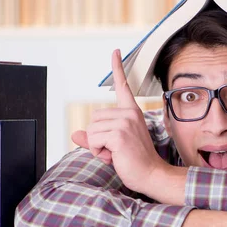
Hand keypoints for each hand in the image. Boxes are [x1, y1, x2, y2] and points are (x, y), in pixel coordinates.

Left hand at [71, 49, 168, 193]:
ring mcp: (125, 122)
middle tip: (115, 149)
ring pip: (92, 129)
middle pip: (93, 118)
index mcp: (131, 112)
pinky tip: (113, 155)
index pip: (122, 85)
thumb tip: (75, 134)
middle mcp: (129, 113)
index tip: (115, 51)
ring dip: (97, 145)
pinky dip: (98, 151)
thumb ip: (93, 138)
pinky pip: (93, 139)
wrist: (151, 175)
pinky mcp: (120, 134)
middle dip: (97, 137)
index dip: (117, 67)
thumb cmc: (134, 161)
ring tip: (115, 153)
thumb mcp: (111, 146)